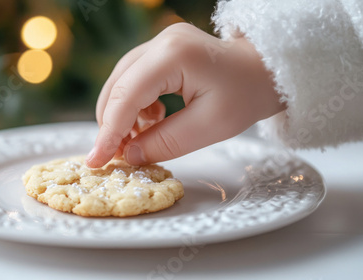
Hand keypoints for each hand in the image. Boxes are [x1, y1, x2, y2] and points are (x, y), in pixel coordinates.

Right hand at [86, 23, 284, 167]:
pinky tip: (151, 121)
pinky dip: (134, 106)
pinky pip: (134, 80)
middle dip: (112, 125)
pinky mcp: (161, 51)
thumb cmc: (247, 96)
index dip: (109, 132)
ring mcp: (159, 43)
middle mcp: (161, 42)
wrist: (265, 71)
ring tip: (139, 141)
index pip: (127, 96)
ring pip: (121, 83)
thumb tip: (128, 156)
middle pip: (117, 87)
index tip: (96, 161)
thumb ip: (165, 143)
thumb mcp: (209, 127)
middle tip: (117, 157)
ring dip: (122, 116)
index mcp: (174, 55)